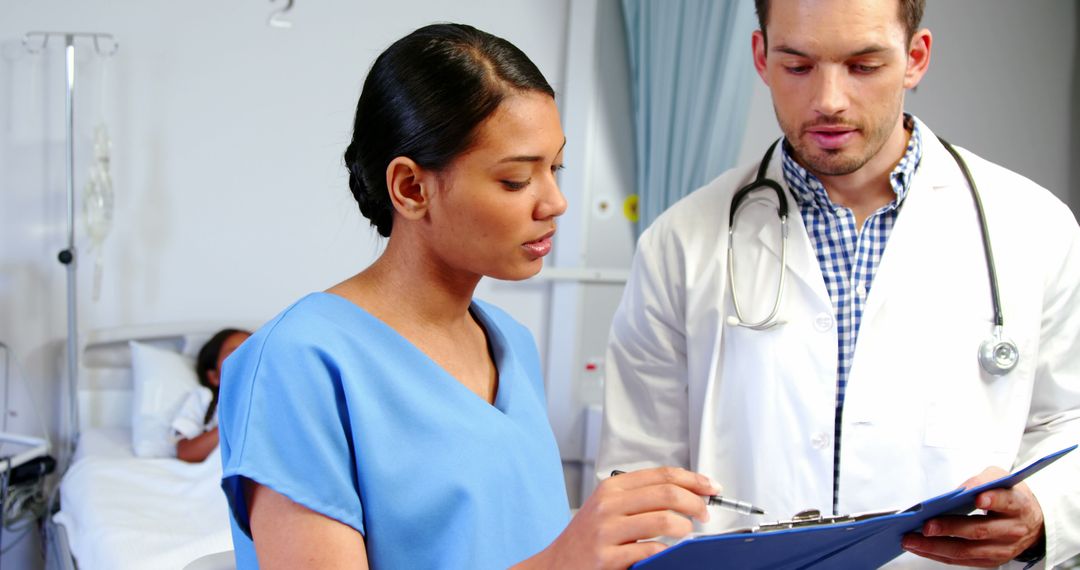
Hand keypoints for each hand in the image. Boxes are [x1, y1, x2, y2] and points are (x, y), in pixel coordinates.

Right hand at [519, 467, 719, 569]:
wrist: (557, 564)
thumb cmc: (587, 536)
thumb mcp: (608, 506)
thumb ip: (639, 495)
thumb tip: (684, 490)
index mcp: (612, 486)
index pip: (663, 474)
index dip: (694, 479)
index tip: (711, 487)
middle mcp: (609, 504)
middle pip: (667, 494)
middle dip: (696, 503)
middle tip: (704, 514)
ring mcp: (607, 530)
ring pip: (663, 521)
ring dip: (685, 528)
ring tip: (687, 533)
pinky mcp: (606, 556)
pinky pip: (649, 551)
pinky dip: (666, 551)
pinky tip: (666, 551)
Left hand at [901, 466, 1044, 566]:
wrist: (1030, 520)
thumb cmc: (1008, 495)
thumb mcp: (1001, 477)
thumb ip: (983, 479)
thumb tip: (960, 491)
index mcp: (1018, 505)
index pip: (1007, 502)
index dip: (993, 500)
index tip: (978, 498)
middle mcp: (1012, 530)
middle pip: (980, 531)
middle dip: (950, 528)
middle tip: (926, 525)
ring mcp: (1002, 549)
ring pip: (967, 551)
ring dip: (935, 547)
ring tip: (911, 539)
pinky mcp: (990, 561)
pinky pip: (961, 560)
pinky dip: (937, 554)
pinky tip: (919, 547)